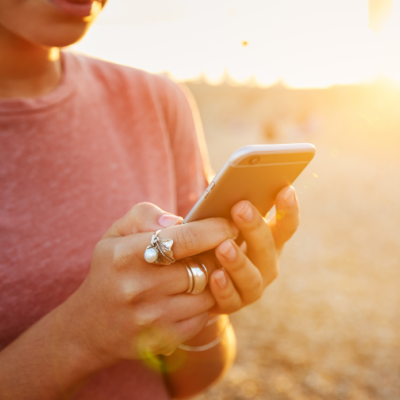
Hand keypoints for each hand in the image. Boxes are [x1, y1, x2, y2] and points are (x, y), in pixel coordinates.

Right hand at [57, 203, 237, 368]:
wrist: (90, 325)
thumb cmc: (110, 271)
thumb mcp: (115, 235)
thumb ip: (144, 215)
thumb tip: (179, 220)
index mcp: (126, 255)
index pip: (185, 238)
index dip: (214, 229)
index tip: (229, 225)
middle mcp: (138, 288)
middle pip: (202, 266)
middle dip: (217, 254)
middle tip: (220, 247)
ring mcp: (151, 317)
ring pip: (207, 293)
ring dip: (212, 280)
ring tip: (203, 270)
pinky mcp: (163, 339)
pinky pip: (202, 317)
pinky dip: (203, 304)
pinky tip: (192, 295)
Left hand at [206, 186, 299, 313]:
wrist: (200, 278)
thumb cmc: (212, 240)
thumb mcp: (218, 221)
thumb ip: (225, 207)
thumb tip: (224, 186)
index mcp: (269, 240)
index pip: (286, 225)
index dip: (289, 209)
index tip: (285, 189)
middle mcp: (266, 263)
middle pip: (269, 247)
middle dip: (256, 227)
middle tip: (240, 207)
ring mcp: (253, 286)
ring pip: (253, 277)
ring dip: (239, 261)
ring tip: (223, 247)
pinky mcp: (233, 303)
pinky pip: (231, 299)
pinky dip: (224, 288)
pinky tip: (215, 275)